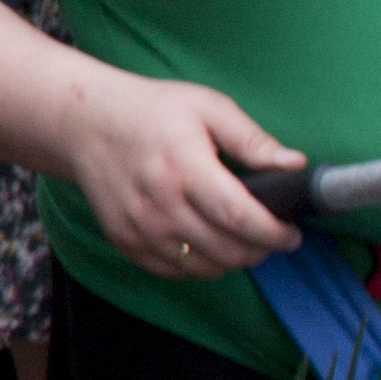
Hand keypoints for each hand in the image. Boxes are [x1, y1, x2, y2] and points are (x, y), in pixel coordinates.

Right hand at [59, 66, 300, 278]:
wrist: (86, 123)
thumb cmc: (151, 111)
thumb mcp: (206, 107)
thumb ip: (252, 138)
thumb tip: (294, 164)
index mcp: (184, 166)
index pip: (238, 217)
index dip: (273, 233)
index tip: (291, 233)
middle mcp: (159, 203)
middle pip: (224, 249)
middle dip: (260, 250)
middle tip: (274, 237)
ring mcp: (139, 226)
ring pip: (202, 267)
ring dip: (233, 261)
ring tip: (244, 242)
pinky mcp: (124, 240)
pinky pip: (173, 271)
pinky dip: (200, 266)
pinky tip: (210, 246)